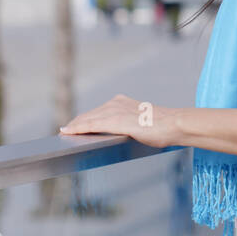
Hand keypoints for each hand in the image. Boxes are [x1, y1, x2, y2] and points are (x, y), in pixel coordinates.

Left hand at [59, 94, 178, 148]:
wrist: (172, 124)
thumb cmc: (163, 126)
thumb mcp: (143, 122)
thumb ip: (130, 124)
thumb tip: (128, 132)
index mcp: (122, 102)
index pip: (98, 111)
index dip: (85, 119)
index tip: (75, 125)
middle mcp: (115, 103)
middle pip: (89, 115)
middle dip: (76, 123)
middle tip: (65, 131)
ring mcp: (113, 111)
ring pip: (86, 119)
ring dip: (74, 127)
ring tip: (64, 133)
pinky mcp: (112, 121)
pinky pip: (89, 125)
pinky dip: (77, 129)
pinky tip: (67, 132)